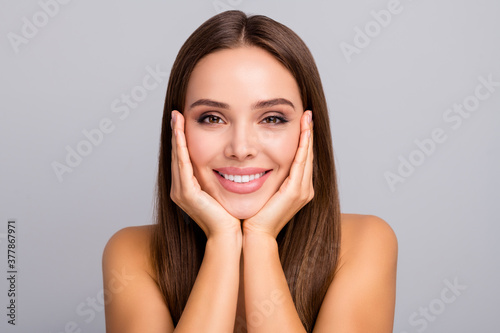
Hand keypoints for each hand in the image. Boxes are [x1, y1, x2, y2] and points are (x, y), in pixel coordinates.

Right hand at [170, 110, 240, 238]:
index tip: (183, 121)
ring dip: (177, 136)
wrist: (228, 237)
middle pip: (177, 155)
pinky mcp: (186, 193)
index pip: (183, 159)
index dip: (182, 140)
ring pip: (178, 157)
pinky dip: (182, 147)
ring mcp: (181, 191)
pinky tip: (181, 132)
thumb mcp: (222, 192)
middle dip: (177, 134)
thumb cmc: (229, 218)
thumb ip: (218, 179)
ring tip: (177, 117)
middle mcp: (180, 189)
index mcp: (187, 189)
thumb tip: (229, 164)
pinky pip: (183, 164)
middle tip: (177, 114)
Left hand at [242, 110, 313, 238]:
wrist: (255, 234)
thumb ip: (267, 178)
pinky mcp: (295, 191)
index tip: (302, 123)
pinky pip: (300, 163)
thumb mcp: (264, 192)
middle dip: (308, 134)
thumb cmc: (255, 216)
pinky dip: (303, 146)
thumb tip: (257, 163)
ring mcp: (303, 191)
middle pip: (308, 155)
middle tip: (308, 114)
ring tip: (307, 118)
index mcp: (298, 189)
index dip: (304, 141)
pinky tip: (303, 133)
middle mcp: (305, 189)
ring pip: (306, 156)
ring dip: (307, 136)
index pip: (302, 159)